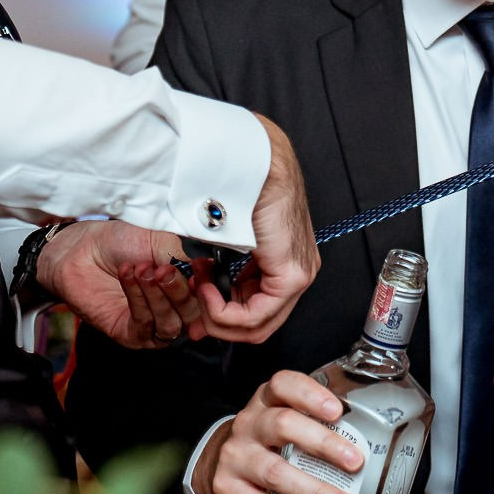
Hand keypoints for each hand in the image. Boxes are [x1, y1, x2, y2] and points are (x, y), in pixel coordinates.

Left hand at [33, 218, 206, 347]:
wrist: (82, 249)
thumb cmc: (121, 242)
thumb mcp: (161, 241)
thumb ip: (188, 256)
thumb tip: (213, 266)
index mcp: (189, 288)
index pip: (210, 298)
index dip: (208, 286)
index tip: (200, 268)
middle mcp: (175, 310)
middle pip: (194, 316)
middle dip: (179, 291)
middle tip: (164, 269)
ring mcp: (154, 325)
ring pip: (171, 324)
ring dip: (157, 296)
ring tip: (142, 270)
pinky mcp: (130, 335)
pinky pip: (145, 325)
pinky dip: (138, 299)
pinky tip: (129, 276)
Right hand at [192, 115, 319, 342]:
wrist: (254, 167)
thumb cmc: (242, 191)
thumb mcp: (232, 242)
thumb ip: (225, 273)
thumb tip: (203, 297)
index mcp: (288, 265)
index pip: (260, 313)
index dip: (224, 319)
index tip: (197, 305)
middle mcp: (299, 274)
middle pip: (258, 326)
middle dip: (218, 322)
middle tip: (194, 302)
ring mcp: (299, 276)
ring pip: (257, 326)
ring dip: (217, 313)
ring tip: (200, 283)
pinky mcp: (291, 276)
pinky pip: (256, 316)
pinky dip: (224, 310)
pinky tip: (207, 287)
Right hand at [192, 371, 361, 493]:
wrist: (216, 463)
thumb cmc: (263, 441)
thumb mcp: (281, 420)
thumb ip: (312, 426)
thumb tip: (360, 450)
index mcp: (266, 401)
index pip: (283, 384)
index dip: (310, 395)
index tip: (337, 410)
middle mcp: (248, 424)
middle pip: (283, 425)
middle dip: (324, 444)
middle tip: (355, 462)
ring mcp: (235, 457)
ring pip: (276, 473)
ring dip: (316, 492)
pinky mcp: (227, 490)